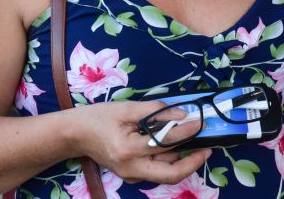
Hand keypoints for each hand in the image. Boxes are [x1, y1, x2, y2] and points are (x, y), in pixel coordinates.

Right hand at [69, 100, 210, 183]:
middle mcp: (131, 169)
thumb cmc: (99, 117)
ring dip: (185, 161)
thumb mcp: (127, 108)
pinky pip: (158, 171)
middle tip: (208, 148)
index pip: (166, 143)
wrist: (76, 134)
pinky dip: (172, 161)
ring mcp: (132, 176)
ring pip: (166, 174)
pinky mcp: (133, 175)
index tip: (201, 122)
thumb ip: (156, 111)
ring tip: (198, 143)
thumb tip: (182, 114)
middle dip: (193, 163)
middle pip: (170, 175)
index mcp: (128, 150)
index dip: (187, 132)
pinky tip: (179, 147)